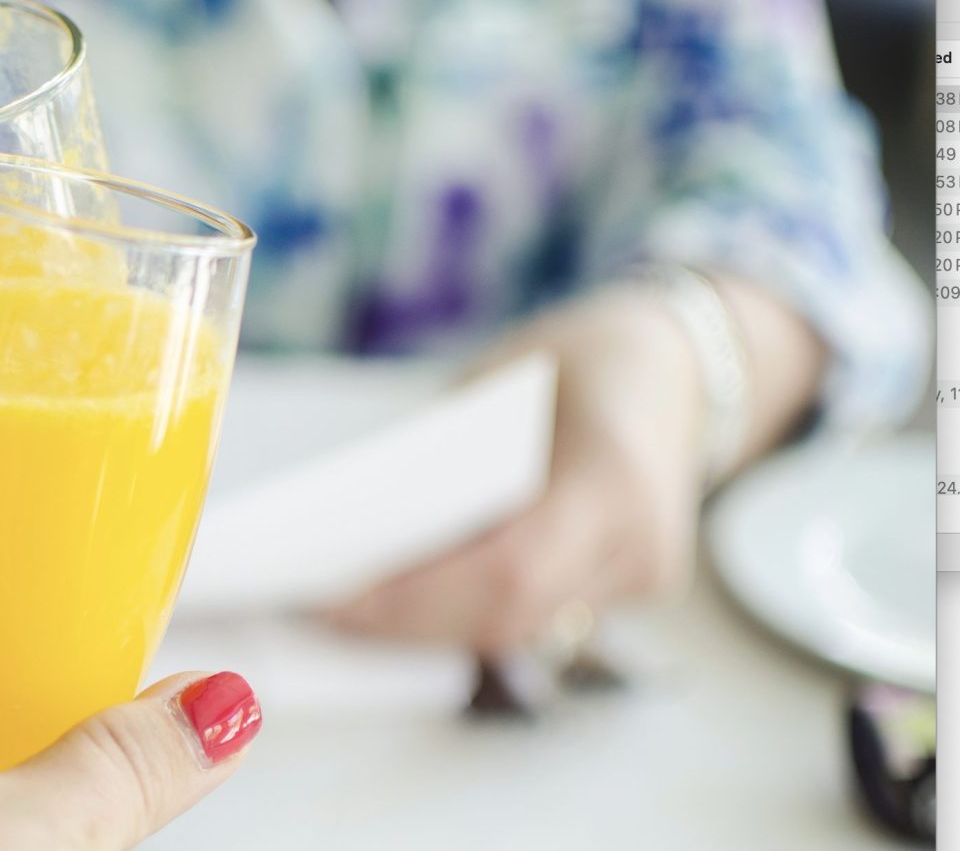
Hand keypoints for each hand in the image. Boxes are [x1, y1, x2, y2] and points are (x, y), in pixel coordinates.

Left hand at [332, 287, 706, 652]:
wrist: (678, 365)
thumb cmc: (569, 362)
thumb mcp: (493, 388)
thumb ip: (441, 461)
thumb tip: (349, 531)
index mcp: (609, 475)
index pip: (505, 569)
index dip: (413, 599)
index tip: (330, 603)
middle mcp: (638, 540)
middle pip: (505, 616)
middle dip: (402, 625)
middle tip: (315, 617)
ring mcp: (643, 574)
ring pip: (515, 630)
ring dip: (424, 630)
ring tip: (339, 619)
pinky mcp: (629, 590)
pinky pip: (534, 618)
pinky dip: (462, 616)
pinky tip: (398, 611)